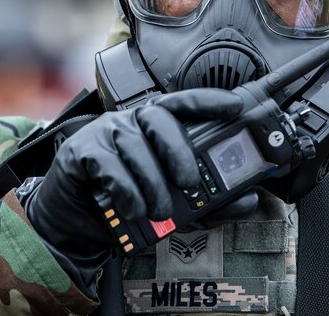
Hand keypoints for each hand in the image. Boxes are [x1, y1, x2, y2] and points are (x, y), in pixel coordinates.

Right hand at [18, 88, 245, 294]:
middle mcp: (132, 121)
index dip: (209, 101)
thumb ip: (213, 205)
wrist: (78, 228)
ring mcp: (105, 132)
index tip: (236, 107)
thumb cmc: (132, 207)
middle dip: (178, 150)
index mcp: (157, 126)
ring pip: (134, 144)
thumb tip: (250, 200)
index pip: (185, 103)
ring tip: (158, 210)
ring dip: (151, 182)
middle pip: (158, 117)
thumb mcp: (179, 211)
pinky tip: (132, 207)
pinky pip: (108, 164)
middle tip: (189, 183)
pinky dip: (125, 189)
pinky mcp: (81, 150)